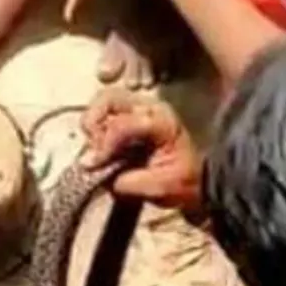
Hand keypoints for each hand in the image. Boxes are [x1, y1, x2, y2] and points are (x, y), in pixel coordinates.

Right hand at [81, 89, 201, 210]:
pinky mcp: (128, 116)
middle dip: (93, 122)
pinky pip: (103, 113)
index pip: (123, 125)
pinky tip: (102, 149)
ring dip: (92, 125)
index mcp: (162, 122)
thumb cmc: (180, 182)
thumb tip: (91, 171)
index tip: (94, 165)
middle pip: (108, 98)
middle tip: (93, 149)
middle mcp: (149, 108)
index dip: (104, 145)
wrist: (193, 181)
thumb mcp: (157, 187)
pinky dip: (95, 129)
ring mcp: (138, 109)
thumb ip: (124, 180)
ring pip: (102, 102)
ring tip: (97, 150)